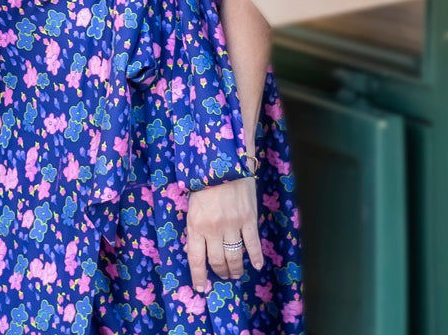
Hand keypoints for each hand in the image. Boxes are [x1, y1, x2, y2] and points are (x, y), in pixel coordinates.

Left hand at [185, 176, 263, 292]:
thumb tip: (195, 249)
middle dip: (219, 272)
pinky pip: (253, 245)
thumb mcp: (192, 203)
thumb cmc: (203, 179)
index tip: (200, 288)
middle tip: (223, 276)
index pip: (196, 259)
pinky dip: (255, 257)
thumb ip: (195, 225)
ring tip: (236, 274)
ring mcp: (233, 225)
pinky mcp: (249, 220)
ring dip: (235, 269)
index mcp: (196, 224)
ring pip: (235, 257)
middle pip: (217, 261)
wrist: (224, 159)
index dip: (198, 277)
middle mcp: (214, 229)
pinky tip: (256, 265)